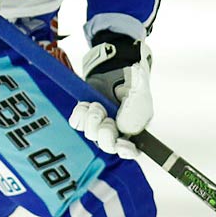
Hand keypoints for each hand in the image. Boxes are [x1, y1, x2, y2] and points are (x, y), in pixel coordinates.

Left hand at [69, 31, 151, 157]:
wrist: (115, 65)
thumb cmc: (132, 81)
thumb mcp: (139, 96)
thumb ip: (135, 114)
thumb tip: (124, 130)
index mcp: (134, 130)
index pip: (130, 151)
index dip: (126, 151)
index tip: (122, 144)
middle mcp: (117, 131)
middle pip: (107, 146)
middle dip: (105, 132)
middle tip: (106, 117)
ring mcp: (99, 124)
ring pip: (90, 134)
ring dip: (93, 119)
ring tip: (97, 105)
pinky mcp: (85, 116)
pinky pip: (76, 124)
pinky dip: (79, 114)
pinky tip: (86, 105)